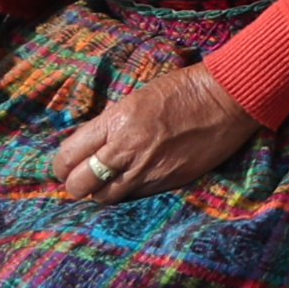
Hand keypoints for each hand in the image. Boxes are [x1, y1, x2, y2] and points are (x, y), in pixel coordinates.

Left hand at [47, 63, 262, 205]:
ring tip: (106, 183)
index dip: (61, 165)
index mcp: (116, 121)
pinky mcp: (168, 181)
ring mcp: (148, 168)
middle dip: (75, 183)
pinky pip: (135, 196)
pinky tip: (133, 180)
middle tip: (81, 179)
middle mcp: (127, 148)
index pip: (69, 156)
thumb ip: (110, 126)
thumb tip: (89, 148)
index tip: (66, 165)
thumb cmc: (182, 91)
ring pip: (105, 197)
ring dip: (100, 192)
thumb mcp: (135, 100)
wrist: (226, 99)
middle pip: (80, 184)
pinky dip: (128, 192)